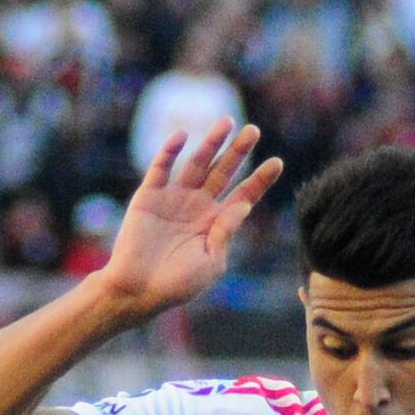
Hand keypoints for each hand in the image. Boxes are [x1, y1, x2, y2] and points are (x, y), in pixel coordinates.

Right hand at [95, 123, 281, 319]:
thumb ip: (226, 232)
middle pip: (223, 172)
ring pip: (196, 164)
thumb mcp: (211, 262)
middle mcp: (197, 206)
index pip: (243, 196)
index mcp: (215, 224)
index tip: (277, 163)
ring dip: (211, 143)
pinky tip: (183, 135)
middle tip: (253, 130)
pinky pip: (161, 168)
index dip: (259, 179)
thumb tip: (244, 205)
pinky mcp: (149, 196)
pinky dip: (170, 150)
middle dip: (238, 152)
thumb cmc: (176, 285)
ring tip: (227, 123)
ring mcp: (173, 198)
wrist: (136, 291)